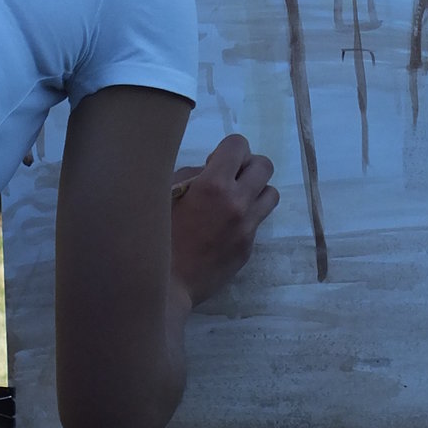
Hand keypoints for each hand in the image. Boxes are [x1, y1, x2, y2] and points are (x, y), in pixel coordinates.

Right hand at [170, 134, 278, 307]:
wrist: (164, 283)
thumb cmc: (157, 234)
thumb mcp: (165, 192)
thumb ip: (192, 174)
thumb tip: (211, 169)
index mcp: (213, 184)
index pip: (239, 144)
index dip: (227, 149)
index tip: (213, 164)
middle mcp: (237, 203)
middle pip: (264, 165)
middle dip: (247, 166)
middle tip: (228, 179)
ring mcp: (246, 227)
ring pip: (271, 193)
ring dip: (255, 191)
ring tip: (234, 201)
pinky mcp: (248, 247)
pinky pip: (258, 221)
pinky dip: (246, 217)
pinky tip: (223, 228)